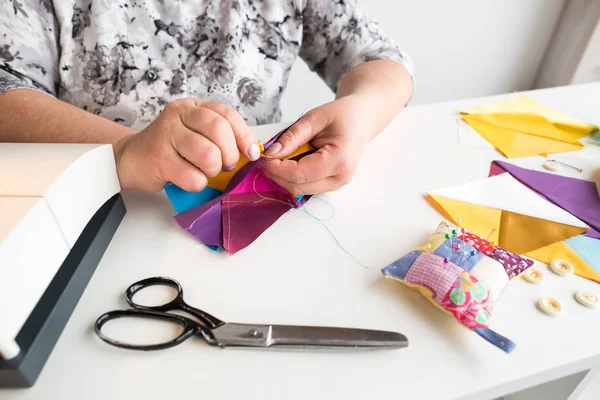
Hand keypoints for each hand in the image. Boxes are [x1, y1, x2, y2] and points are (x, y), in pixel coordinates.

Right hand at [114, 98, 259, 191]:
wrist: (132, 158)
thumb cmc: (171, 148)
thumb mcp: (196, 133)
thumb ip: (220, 136)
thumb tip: (252, 152)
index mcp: (193, 107)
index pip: (227, 115)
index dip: (244, 136)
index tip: (251, 154)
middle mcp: (179, 115)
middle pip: (219, 131)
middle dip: (229, 155)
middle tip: (225, 166)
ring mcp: (166, 134)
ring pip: (208, 155)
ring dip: (212, 170)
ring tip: (204, 172)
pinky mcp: (158, 158)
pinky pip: (193, 177)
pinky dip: (197, 184)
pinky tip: (188, 179)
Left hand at [259, 94, 374, 194]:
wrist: (362, 119)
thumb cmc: (343, 115)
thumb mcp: (314, 118)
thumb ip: (293, 136)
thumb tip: (272, 152)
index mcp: (339, 160)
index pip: (300, 173)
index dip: (277, 168)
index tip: (263, 157)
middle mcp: (340, 177)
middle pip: (299, 186)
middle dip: (277, 175)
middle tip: (263, 159)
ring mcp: (337, 184)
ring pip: (301, 189)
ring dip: (283, 178)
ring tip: (274, 159)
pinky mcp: (332, 184)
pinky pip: (307, 186)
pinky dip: (293, 177)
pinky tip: (287, 163)